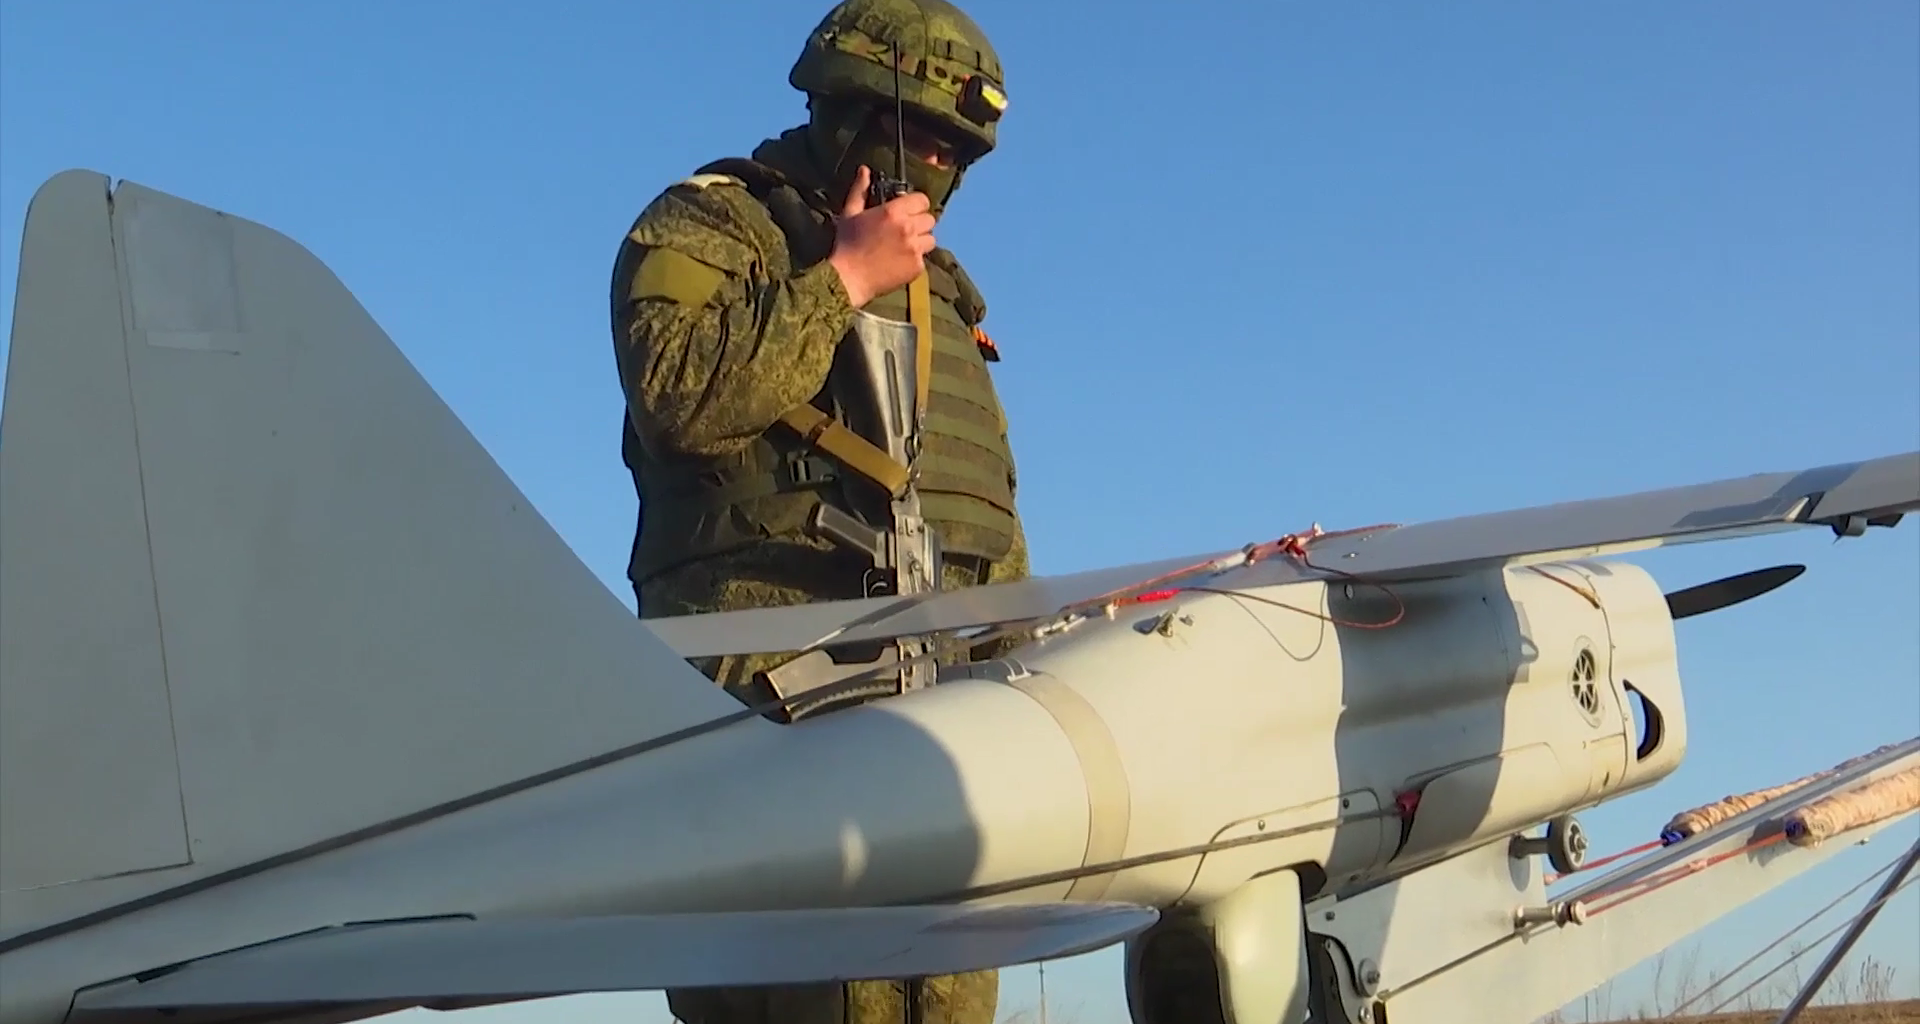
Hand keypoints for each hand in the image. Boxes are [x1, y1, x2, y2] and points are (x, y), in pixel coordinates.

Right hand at [827, 165, 933, 307]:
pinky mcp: (917, 267)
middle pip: (929, 219)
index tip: (908, 211)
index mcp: (893, 212)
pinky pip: (924, 258)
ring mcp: (914, 249)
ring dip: (921, 241)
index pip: (923, 200)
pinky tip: (900, 261)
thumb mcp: (850, 214)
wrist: (848, 279)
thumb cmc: (846, 245)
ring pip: (931, 239)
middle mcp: (908, 228)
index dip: (916, 205)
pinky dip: (915, 259)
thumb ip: (860, 190)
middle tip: (905, 230)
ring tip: (904, 246)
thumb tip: (864, 170)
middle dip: (919, 223)